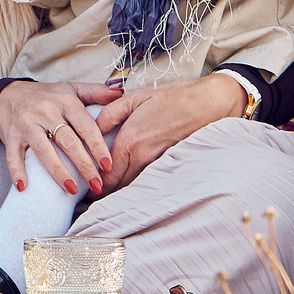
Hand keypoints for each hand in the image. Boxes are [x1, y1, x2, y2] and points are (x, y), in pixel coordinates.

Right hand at [0, 79, 119, 195]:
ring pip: (44, 150)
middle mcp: (45, 112)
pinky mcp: (11, 136)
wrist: (8, 95)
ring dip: (58, 171)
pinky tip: (24, 186)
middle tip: (97, 184)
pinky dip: (17, 170)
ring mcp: (27, 124)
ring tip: (71, 189)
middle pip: (67, 141)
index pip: (85, 125)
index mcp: (64, 101)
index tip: (108, 165)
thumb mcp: (70, 88)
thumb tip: (121, 92)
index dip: (97, 146)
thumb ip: (96, 91)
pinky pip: (13, 155)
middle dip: (83, 165)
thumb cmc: (45, 96)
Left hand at [93, 73, 245, 190]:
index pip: (107, 174)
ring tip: (106, 193)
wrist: (207, 104)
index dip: (95, 184)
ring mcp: (158, 164)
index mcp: (131, 140)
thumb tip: (94, 127)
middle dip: (104, 192)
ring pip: (133, 186)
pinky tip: (130, 183)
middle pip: (119, 186)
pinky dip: (136, 185)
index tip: (86, 187)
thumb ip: (109, 113)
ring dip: (120, 191)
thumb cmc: (173, 97)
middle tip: (91, 196)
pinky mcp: (170, 165)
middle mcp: (144, 157)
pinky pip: (148, 180)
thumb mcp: (135, 97)